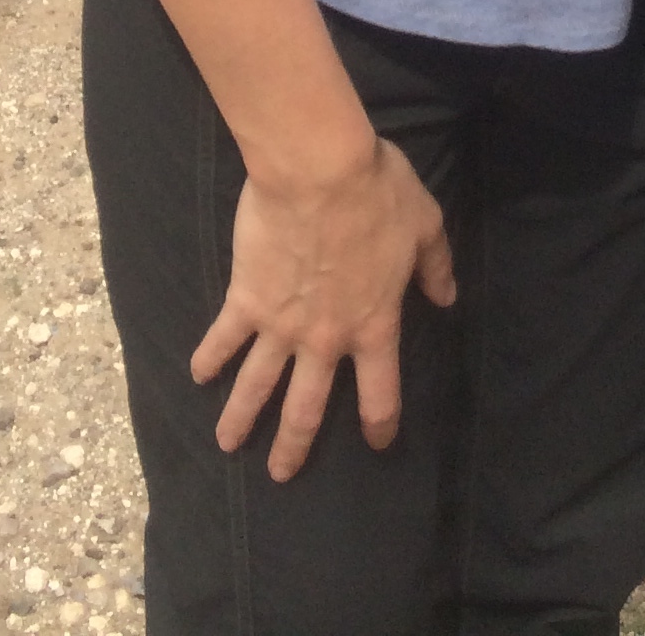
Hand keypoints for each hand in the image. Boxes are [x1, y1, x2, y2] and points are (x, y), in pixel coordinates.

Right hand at [190, 136, 455, 481]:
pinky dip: (208, 358)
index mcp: (373, 326)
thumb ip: (435, 267)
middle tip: (281, 474)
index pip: (380, 392)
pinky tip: (197, 375)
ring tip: (227, 444)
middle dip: (294, 445)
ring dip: (242, 418)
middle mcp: (325, 339)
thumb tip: (447, 300)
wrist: (319, 170)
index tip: (377, 443)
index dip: (380, 423)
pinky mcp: (245, 299)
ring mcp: (280, 325)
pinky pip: (223, 337)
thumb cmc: (378, 193)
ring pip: (257, 385)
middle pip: (307, 408)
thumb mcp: (425, 226)